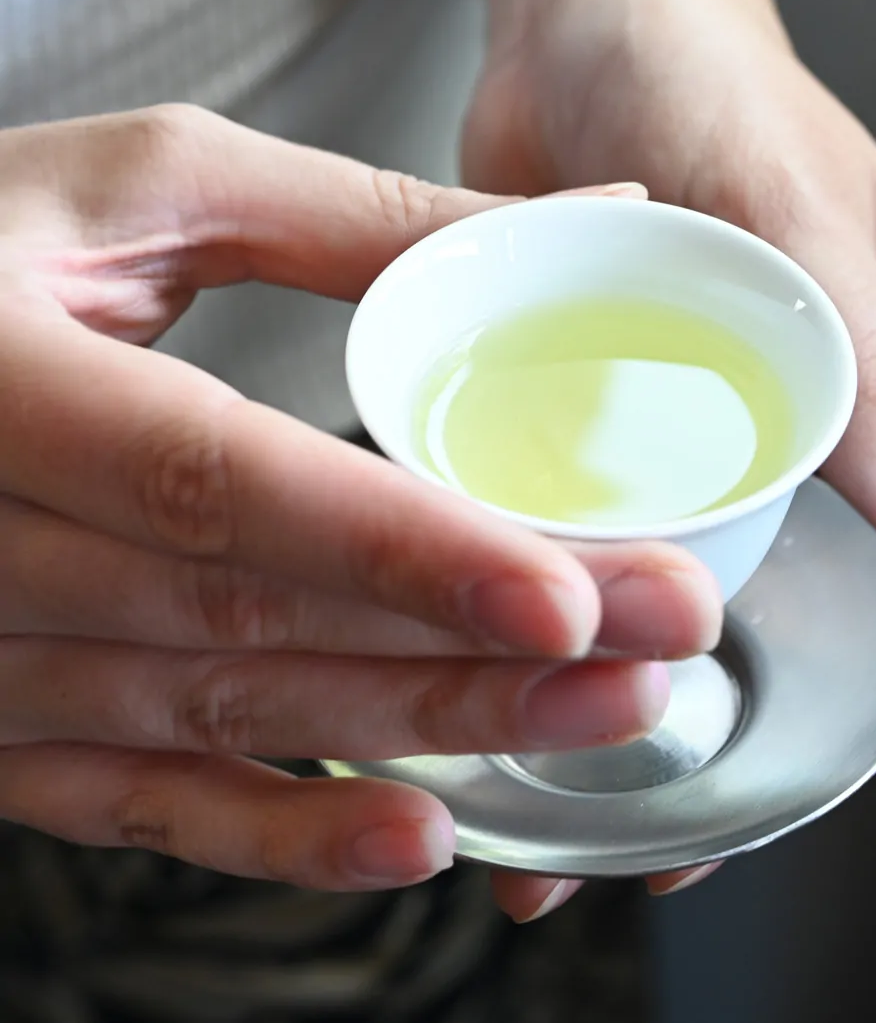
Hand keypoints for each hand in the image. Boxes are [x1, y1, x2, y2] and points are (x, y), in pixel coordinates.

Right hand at [0, 106, 721, 895]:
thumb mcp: (154, 186)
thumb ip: (363, 220)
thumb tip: (579, 229)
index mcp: (3, 378)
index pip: (225, 486)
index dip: (405, 551)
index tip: (575, 594)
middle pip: (265, 620)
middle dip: (482, 649)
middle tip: (662, 643)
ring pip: (233, 717)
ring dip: (429, 733)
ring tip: (602, 716)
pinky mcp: (7, 719)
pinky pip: (148, 803)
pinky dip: (285, 834)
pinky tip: (421, 836)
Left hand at [463, 0, 875, 916]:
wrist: (591, 13)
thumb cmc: (715, 80)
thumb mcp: (801, 213)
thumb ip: (873, 378)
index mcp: (856, 408)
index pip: (838, 602)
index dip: (764, 722)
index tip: (691, 824)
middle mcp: (759, 431)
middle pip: (714, 610)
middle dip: (645, 724)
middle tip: (570, 841)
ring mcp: (659, 420)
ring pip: (618, 576)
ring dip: (557, 668)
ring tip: (489, 770)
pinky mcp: (572, 396)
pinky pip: (542, 510)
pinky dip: (502, 575)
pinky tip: (447, 640)